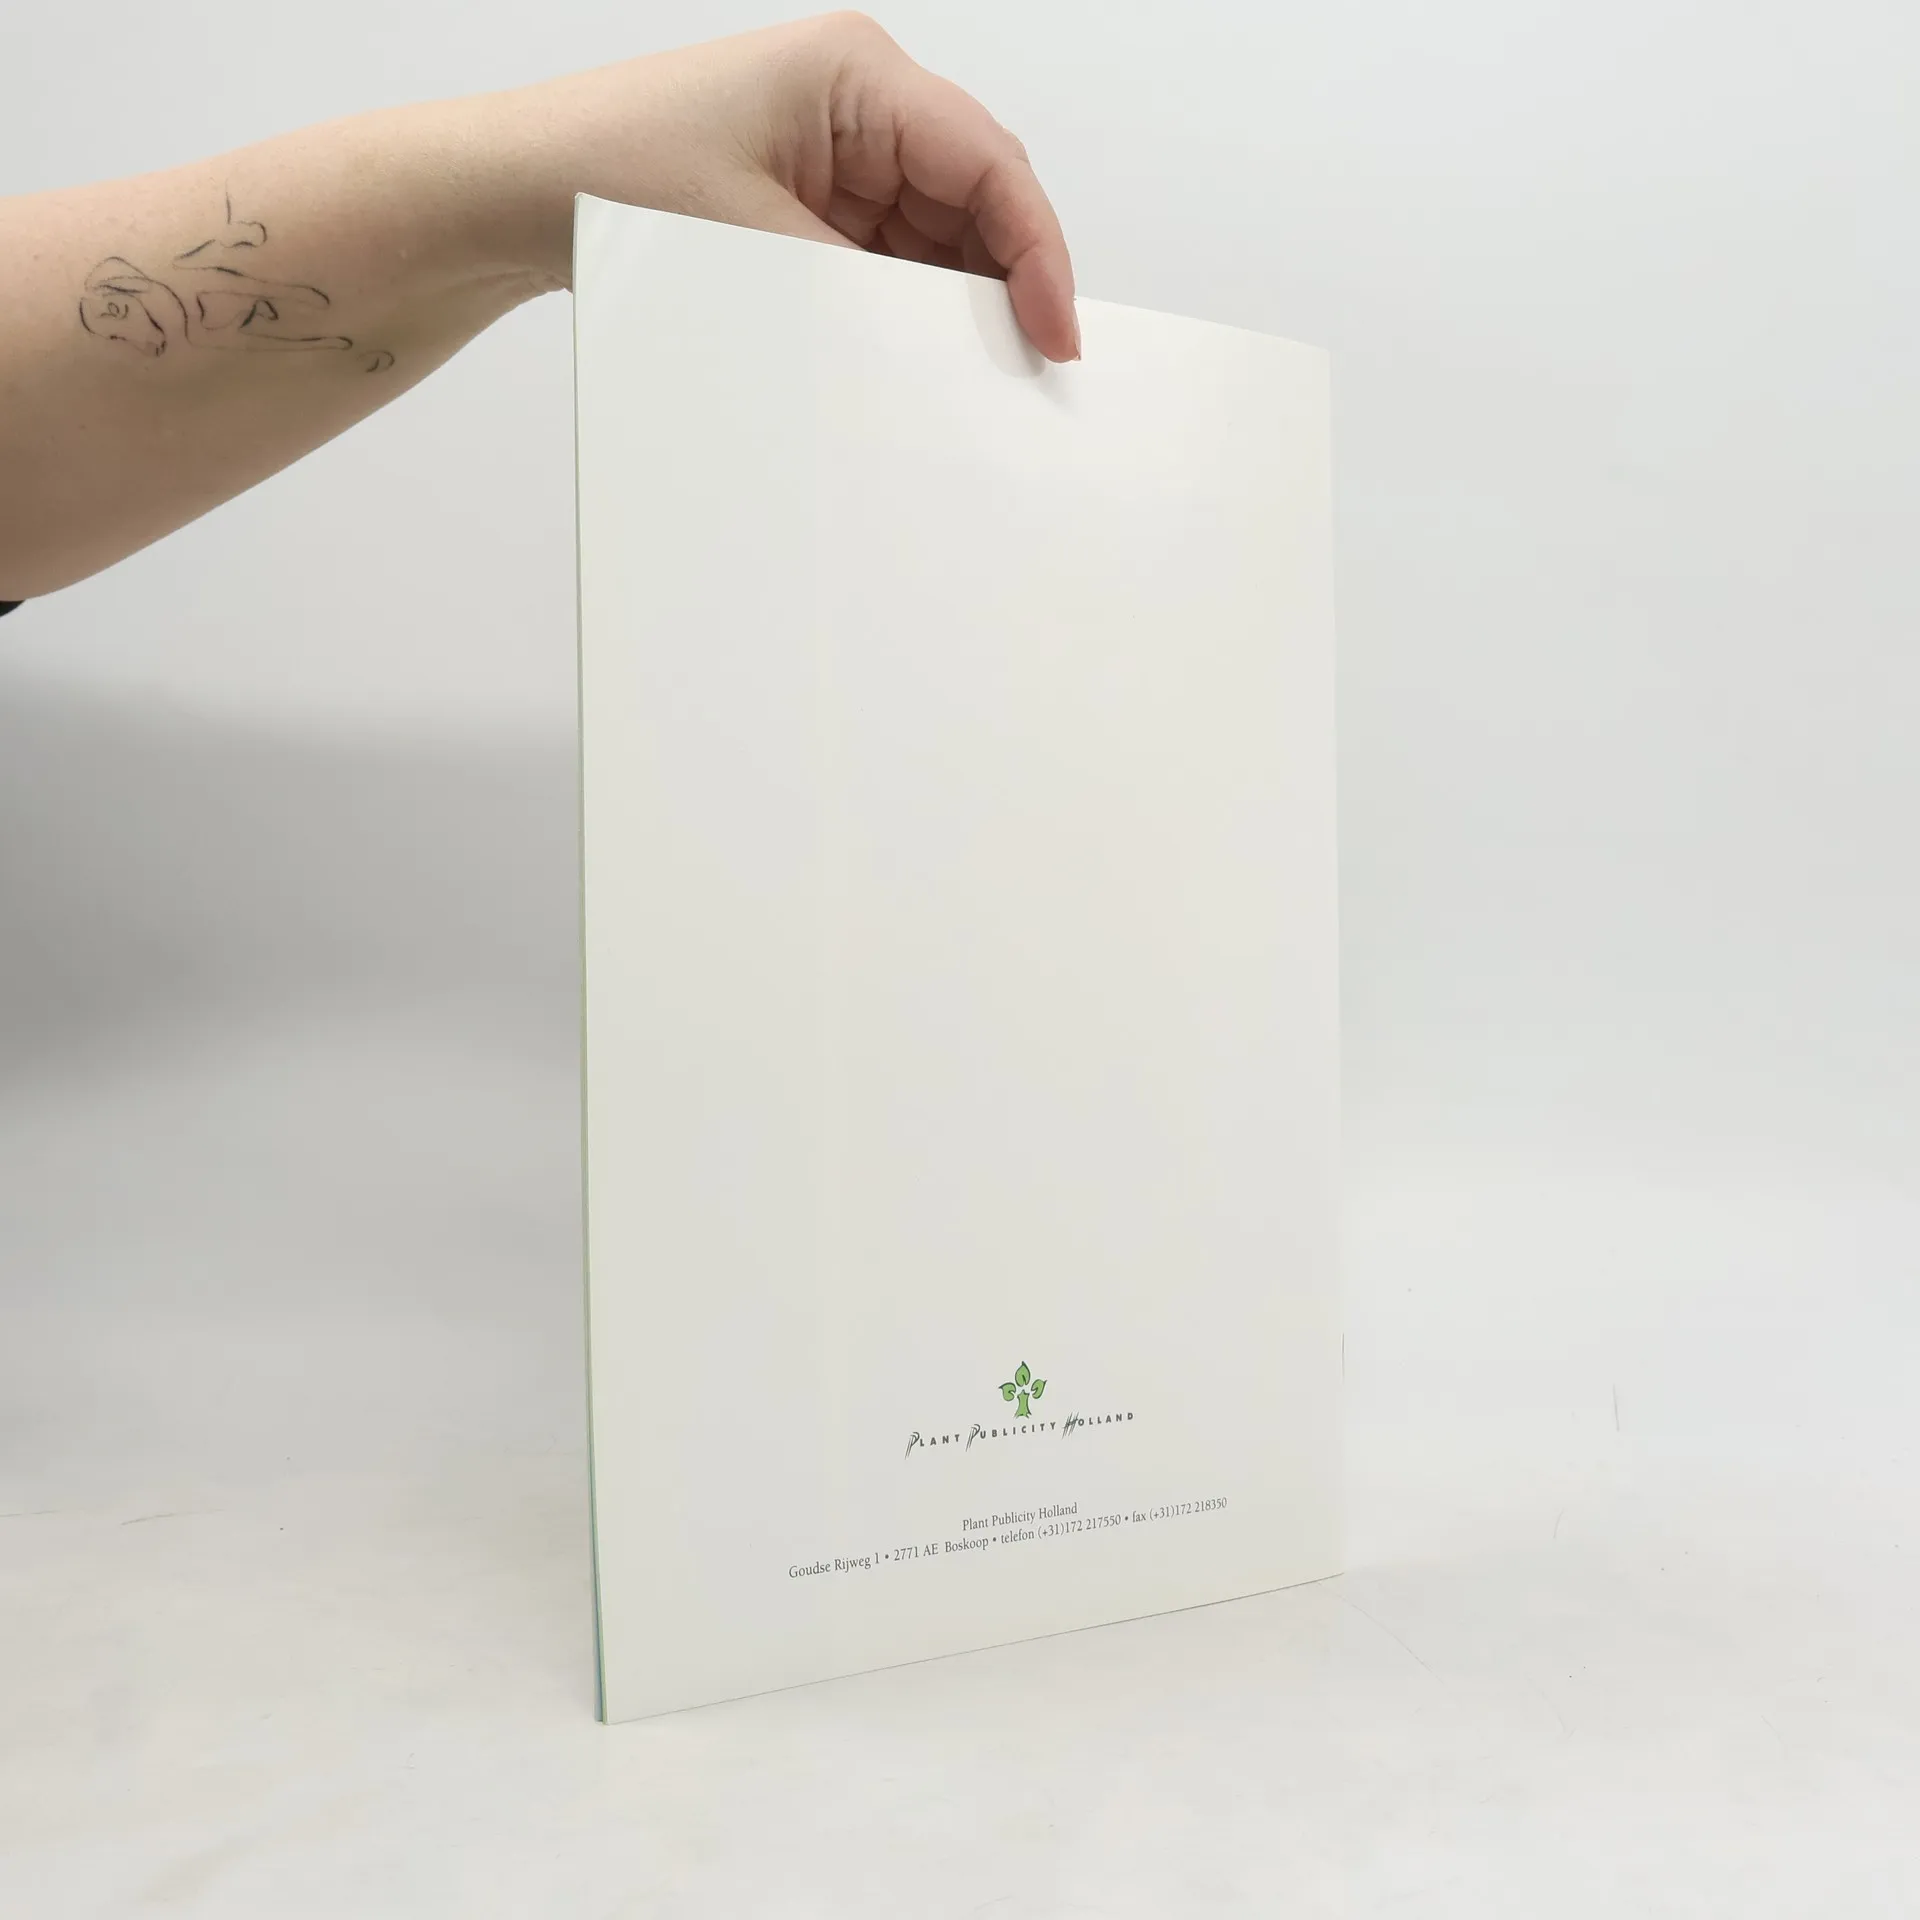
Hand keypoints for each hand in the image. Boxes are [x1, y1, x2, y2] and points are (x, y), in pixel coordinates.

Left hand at [502, 13, 1079, 361]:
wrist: (517, 192)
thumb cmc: (610, 174)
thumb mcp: (759, 244)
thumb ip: (869, 297)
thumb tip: (952, 353)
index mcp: (856, 74)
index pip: (988, 164)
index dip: (1038, 253)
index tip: (1056, 333)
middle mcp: (860, 104)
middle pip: (978, 202)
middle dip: (1002, 287)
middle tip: (1021, 374)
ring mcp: (840, 156)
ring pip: (941, 242)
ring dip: (951, 308)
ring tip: (959, 380)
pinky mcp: (817, 206)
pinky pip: (892, 264)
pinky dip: (905, 315)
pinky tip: (906, 363)